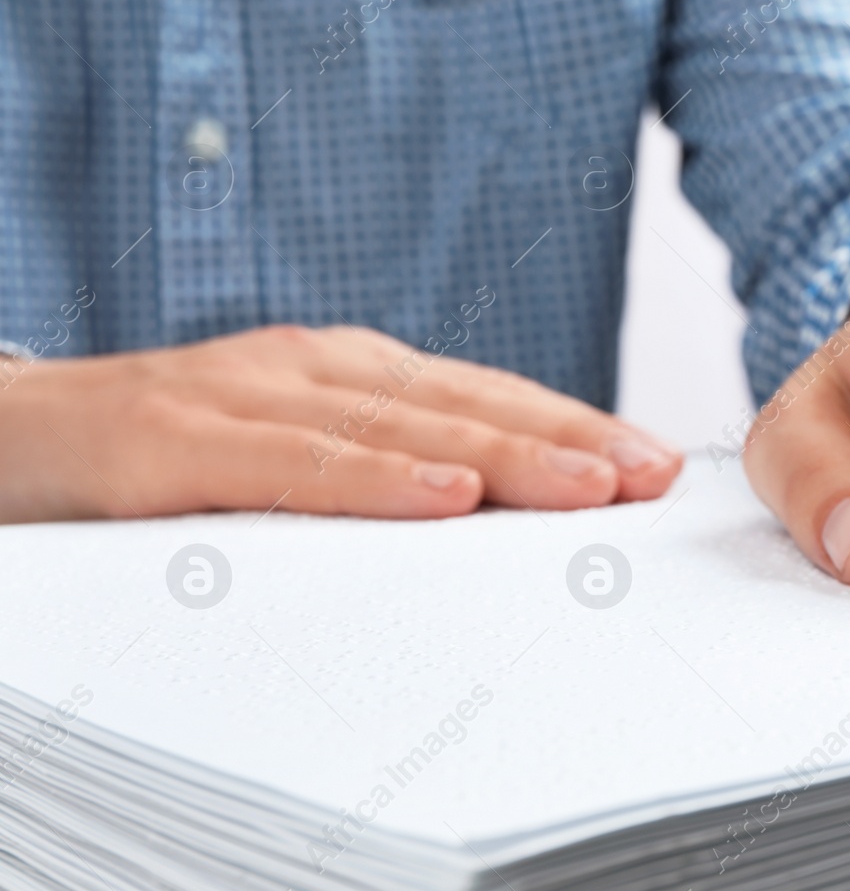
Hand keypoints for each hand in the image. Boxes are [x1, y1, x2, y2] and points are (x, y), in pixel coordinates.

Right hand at [0, 325, 680, 522]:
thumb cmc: (155, 456)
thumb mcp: (280, 455)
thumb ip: (371, 473)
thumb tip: (489, 521)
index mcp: (341, 374)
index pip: (481, 397)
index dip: (570, 425)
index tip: (653, 463)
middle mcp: (304, 369)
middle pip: (460, 404)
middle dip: (566, 439)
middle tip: (652, 474)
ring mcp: (237, 396)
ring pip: (392, 425)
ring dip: (502, 454)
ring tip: (591, 486)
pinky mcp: (168, 441)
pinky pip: (288, 464)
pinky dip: (372, 479)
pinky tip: (446, 498)